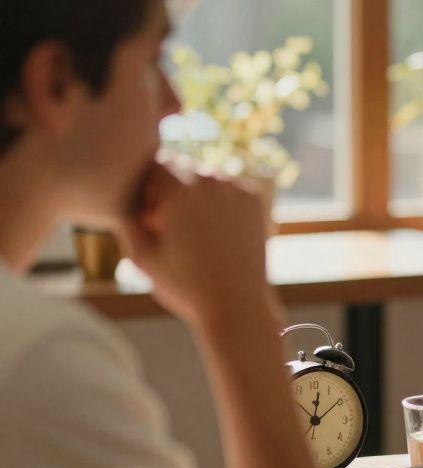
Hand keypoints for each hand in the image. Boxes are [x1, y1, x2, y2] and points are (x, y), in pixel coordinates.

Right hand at [118, 161, 280, 326]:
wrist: (236, 303)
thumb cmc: (184, 284)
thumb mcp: (141, 255)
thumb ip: (127, 219)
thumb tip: (123, 195)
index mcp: (180, 190)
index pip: (155, 163)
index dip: (148, 189)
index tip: (150, 217)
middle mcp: (211, 181)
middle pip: (180, 166)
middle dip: (170, 189)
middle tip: (170, 226)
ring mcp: (237, 188)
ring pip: (205, 176)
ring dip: (195, 194)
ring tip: (191, 231)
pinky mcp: (254, 199)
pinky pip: (227, 187)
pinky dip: (218, 201)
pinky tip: (213, 231)